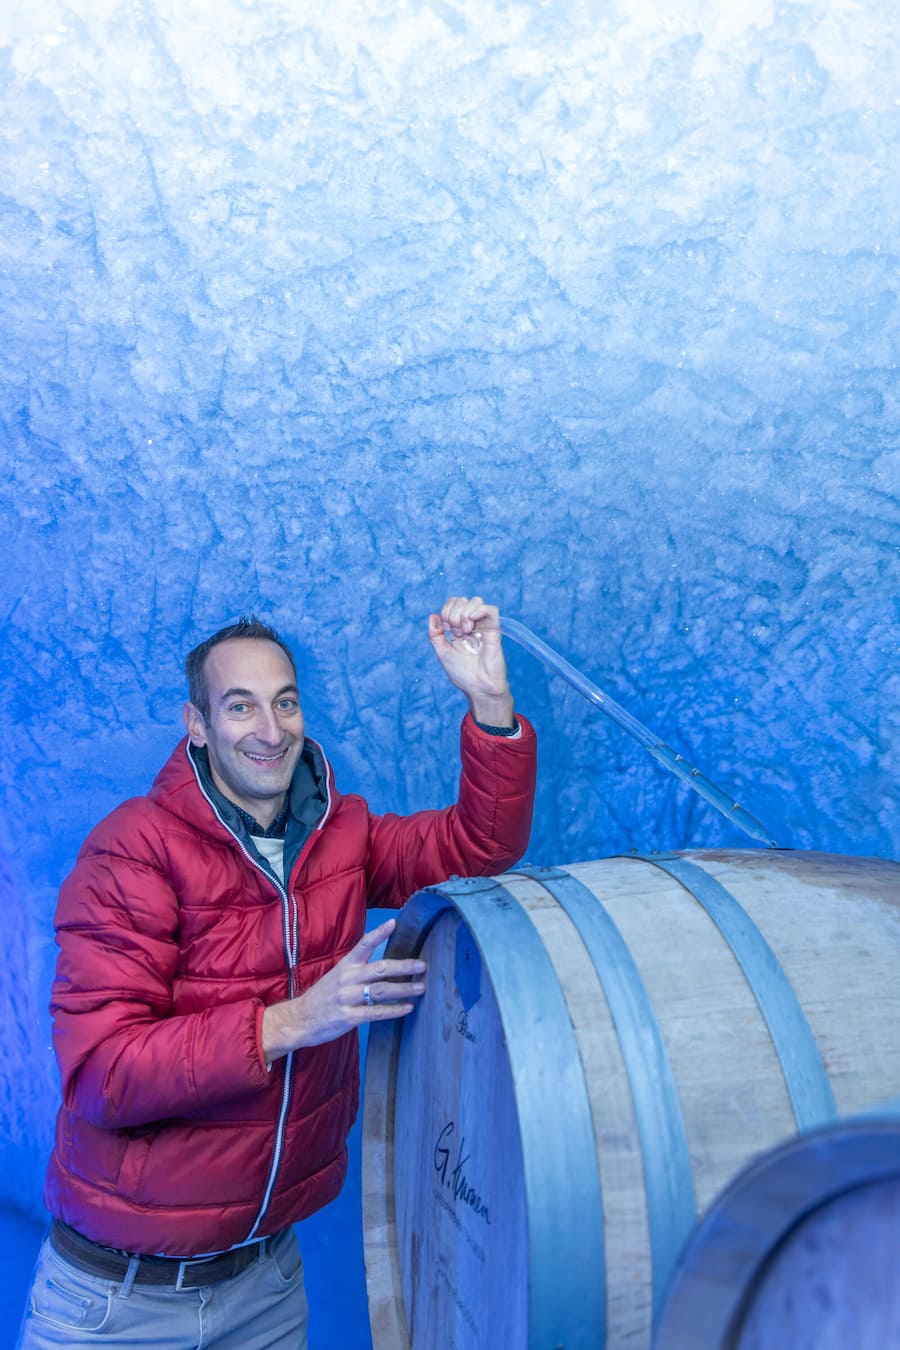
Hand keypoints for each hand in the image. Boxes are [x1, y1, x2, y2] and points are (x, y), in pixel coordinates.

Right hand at [261, 920, 425, 1058]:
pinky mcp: (349, 1017)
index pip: (363, 945)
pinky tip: (407, 1008)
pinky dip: (394, 1010)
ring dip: (404, 989)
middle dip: (403, 966)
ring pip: (381, 991)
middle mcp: (348, 979)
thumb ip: (358, 969)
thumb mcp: (337, 975)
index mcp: (345, 965)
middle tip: (422, 965)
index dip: (379, 933)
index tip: (394, 923)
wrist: (300, 1018)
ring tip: (421, 988)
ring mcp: (348, 998)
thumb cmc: (323, 996)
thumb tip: (385, 965)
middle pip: (380, 969)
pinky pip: (376, 1012)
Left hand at [428, 595, 514, 726]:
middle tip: (455, 631)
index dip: (445, 611)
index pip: (451, 605)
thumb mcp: (443, 653)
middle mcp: (471, 625)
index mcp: (458, 629)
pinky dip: (480, 610)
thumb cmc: (463, 674)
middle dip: (453, 612)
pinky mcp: (494, 631)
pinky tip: (471, 622)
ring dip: (465, 612)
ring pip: (476, 601)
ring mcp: (483, 627)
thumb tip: (432, 616)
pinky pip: (491, 610)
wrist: (479, 688)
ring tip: (465, 631)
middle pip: (462, 600)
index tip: (446, 629)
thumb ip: (435, 635)